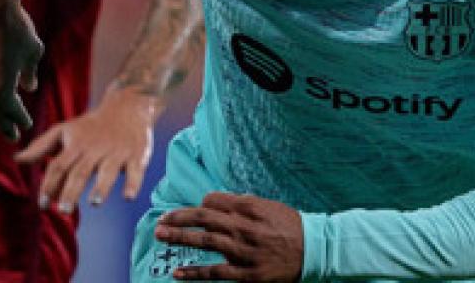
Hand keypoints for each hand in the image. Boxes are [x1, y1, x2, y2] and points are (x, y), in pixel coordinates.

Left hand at [17, 85, 160, 212]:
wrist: (128, 106)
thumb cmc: (91, 125)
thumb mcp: (64, 131)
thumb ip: (41, 147)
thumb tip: (17, 160)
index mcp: (76, 145)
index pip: (59, 166)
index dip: (50, 184)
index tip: (43, 204)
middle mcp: (95, 149)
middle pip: (81, 171)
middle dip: (71, 191)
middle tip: (64, 210)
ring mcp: (117, 153)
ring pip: (108, 171)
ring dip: (101, 187)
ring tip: (94, 202)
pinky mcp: (137, 155)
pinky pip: (136, 171)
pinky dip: (133, 183)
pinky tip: (128, 196)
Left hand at [154, 192, 304, 281]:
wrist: (314, 250)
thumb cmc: (289, 226)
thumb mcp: (268, 206)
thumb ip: (242, 203)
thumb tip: (213, 201)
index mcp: (251, 207)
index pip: (214, 201)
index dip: (199, 205)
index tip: (189, 211)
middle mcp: (245, 227)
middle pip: (204, 218)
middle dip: (179, 218)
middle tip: (161, 220)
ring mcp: (244, 251)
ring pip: (206, 242)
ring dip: (180, 238)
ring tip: (160, 235)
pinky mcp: (247, 274)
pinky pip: (216, 272)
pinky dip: (195, 272)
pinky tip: (178, 272)